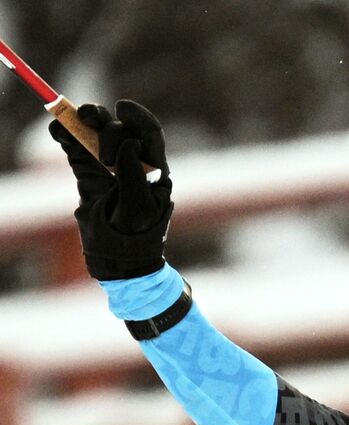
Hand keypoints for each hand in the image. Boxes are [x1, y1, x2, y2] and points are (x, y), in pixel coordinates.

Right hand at [48, 100, 172, 280]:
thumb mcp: (139, 208)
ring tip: (73, 118)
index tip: (122, 108)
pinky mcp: (87, 172)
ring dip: (85, 121)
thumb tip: (130, 144)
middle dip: (108, 127)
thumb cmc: (136, 236)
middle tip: (102, 155)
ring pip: (96, 132)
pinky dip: (66, 135)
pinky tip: (59, 130)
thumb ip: (134, 176)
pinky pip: (75, 146)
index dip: (137, 116)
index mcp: (154, 170)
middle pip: (120, 128)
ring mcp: (108, 166)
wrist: (117, 258)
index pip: (149, 133)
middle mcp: (133, 163)